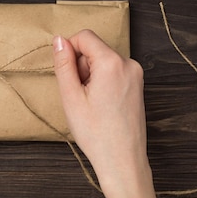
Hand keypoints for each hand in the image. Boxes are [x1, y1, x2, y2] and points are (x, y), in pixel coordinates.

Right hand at [53, 30, 148, 190]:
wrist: (122, 161)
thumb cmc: (96, 134)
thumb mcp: (71, 97)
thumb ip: (64, 64)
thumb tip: (59, 40)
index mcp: (112, 63)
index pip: (85, 36)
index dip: (69, 51)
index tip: (66, 75)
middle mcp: (129, 64)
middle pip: (94, 49)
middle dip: (81, 66)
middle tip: (79, 95)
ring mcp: (136, 75)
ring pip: (103, 61)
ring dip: (91, 76)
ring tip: (90, 103)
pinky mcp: (137, 86)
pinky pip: (113, 72)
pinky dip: (102, 83)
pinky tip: (100, 106)